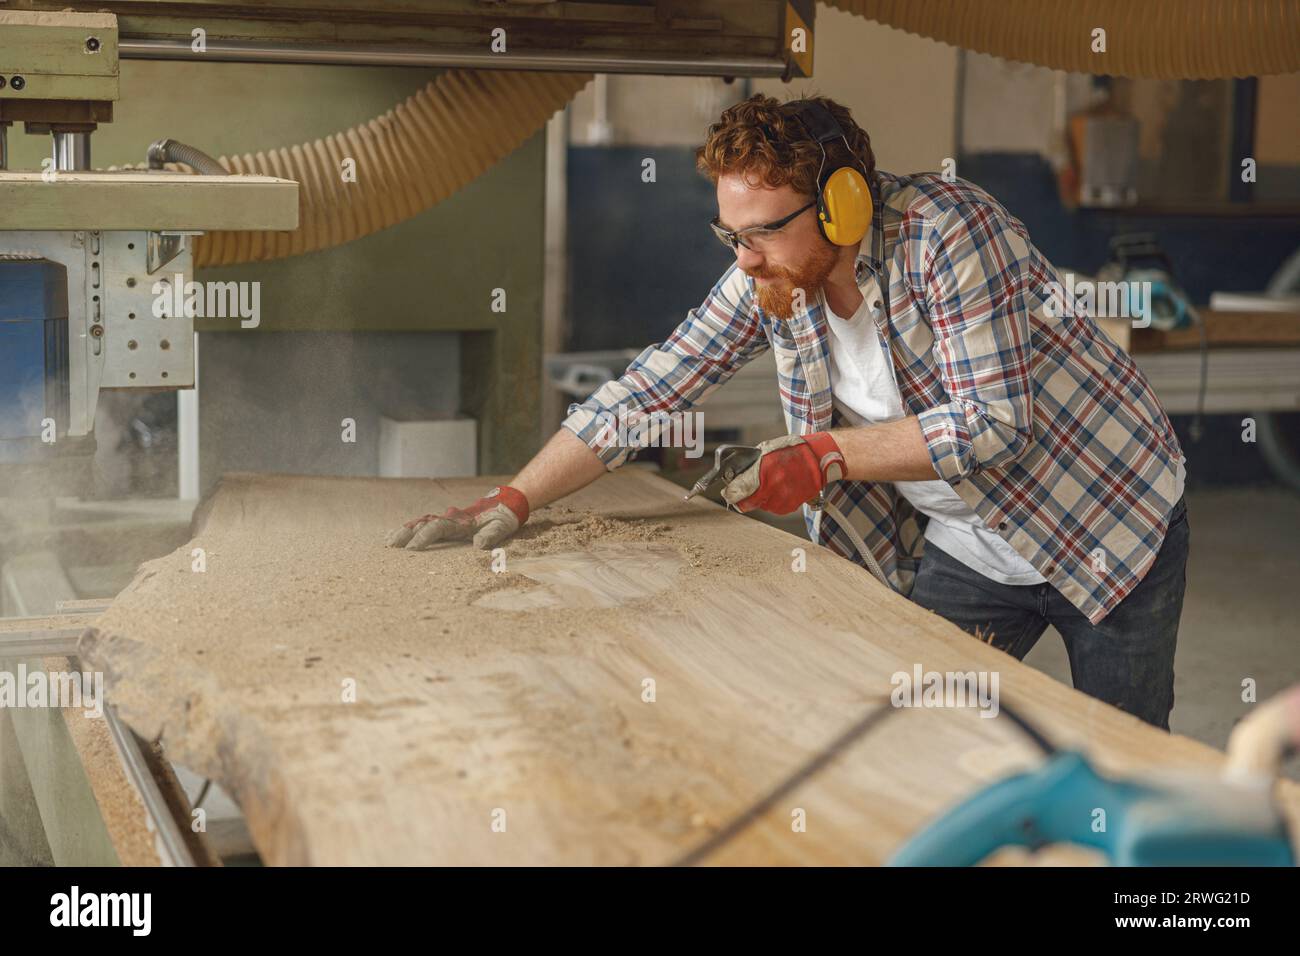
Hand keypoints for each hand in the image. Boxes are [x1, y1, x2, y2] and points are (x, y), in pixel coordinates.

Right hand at [386, 486, 529, 550]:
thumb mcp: (501, 527)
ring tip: (388, 543)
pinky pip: (423, 525)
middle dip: (406, 533)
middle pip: (422, 523)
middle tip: (390, 545)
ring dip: (404, 531)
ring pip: (420, 522)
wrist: (503, 504)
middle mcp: (449, 518)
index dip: (425, 536)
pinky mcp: (444, 523)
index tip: (412, 548)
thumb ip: (491, 535)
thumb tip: (478, 545)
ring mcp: (445, 519)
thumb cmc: (502, 518)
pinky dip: (409, 529)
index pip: (438, 527)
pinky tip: (396, 537)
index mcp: (461, 521)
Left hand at [720, 433, 843, 514]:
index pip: (738, 490)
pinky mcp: (789, 506)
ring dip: (759, 497)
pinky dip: (772, 499)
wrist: (818, 459)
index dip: (729, 492)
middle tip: (743, 489)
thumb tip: (733, 475)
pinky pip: (772, 507)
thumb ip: (749, 465)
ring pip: (759, 505)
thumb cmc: (792, 451)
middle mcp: (772, 488)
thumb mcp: (766, 450)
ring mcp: (781, 500)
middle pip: (745, 503)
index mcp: (764, 472)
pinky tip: (779, 487)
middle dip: (742, 497)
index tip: (726, 491)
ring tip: (770, 482)